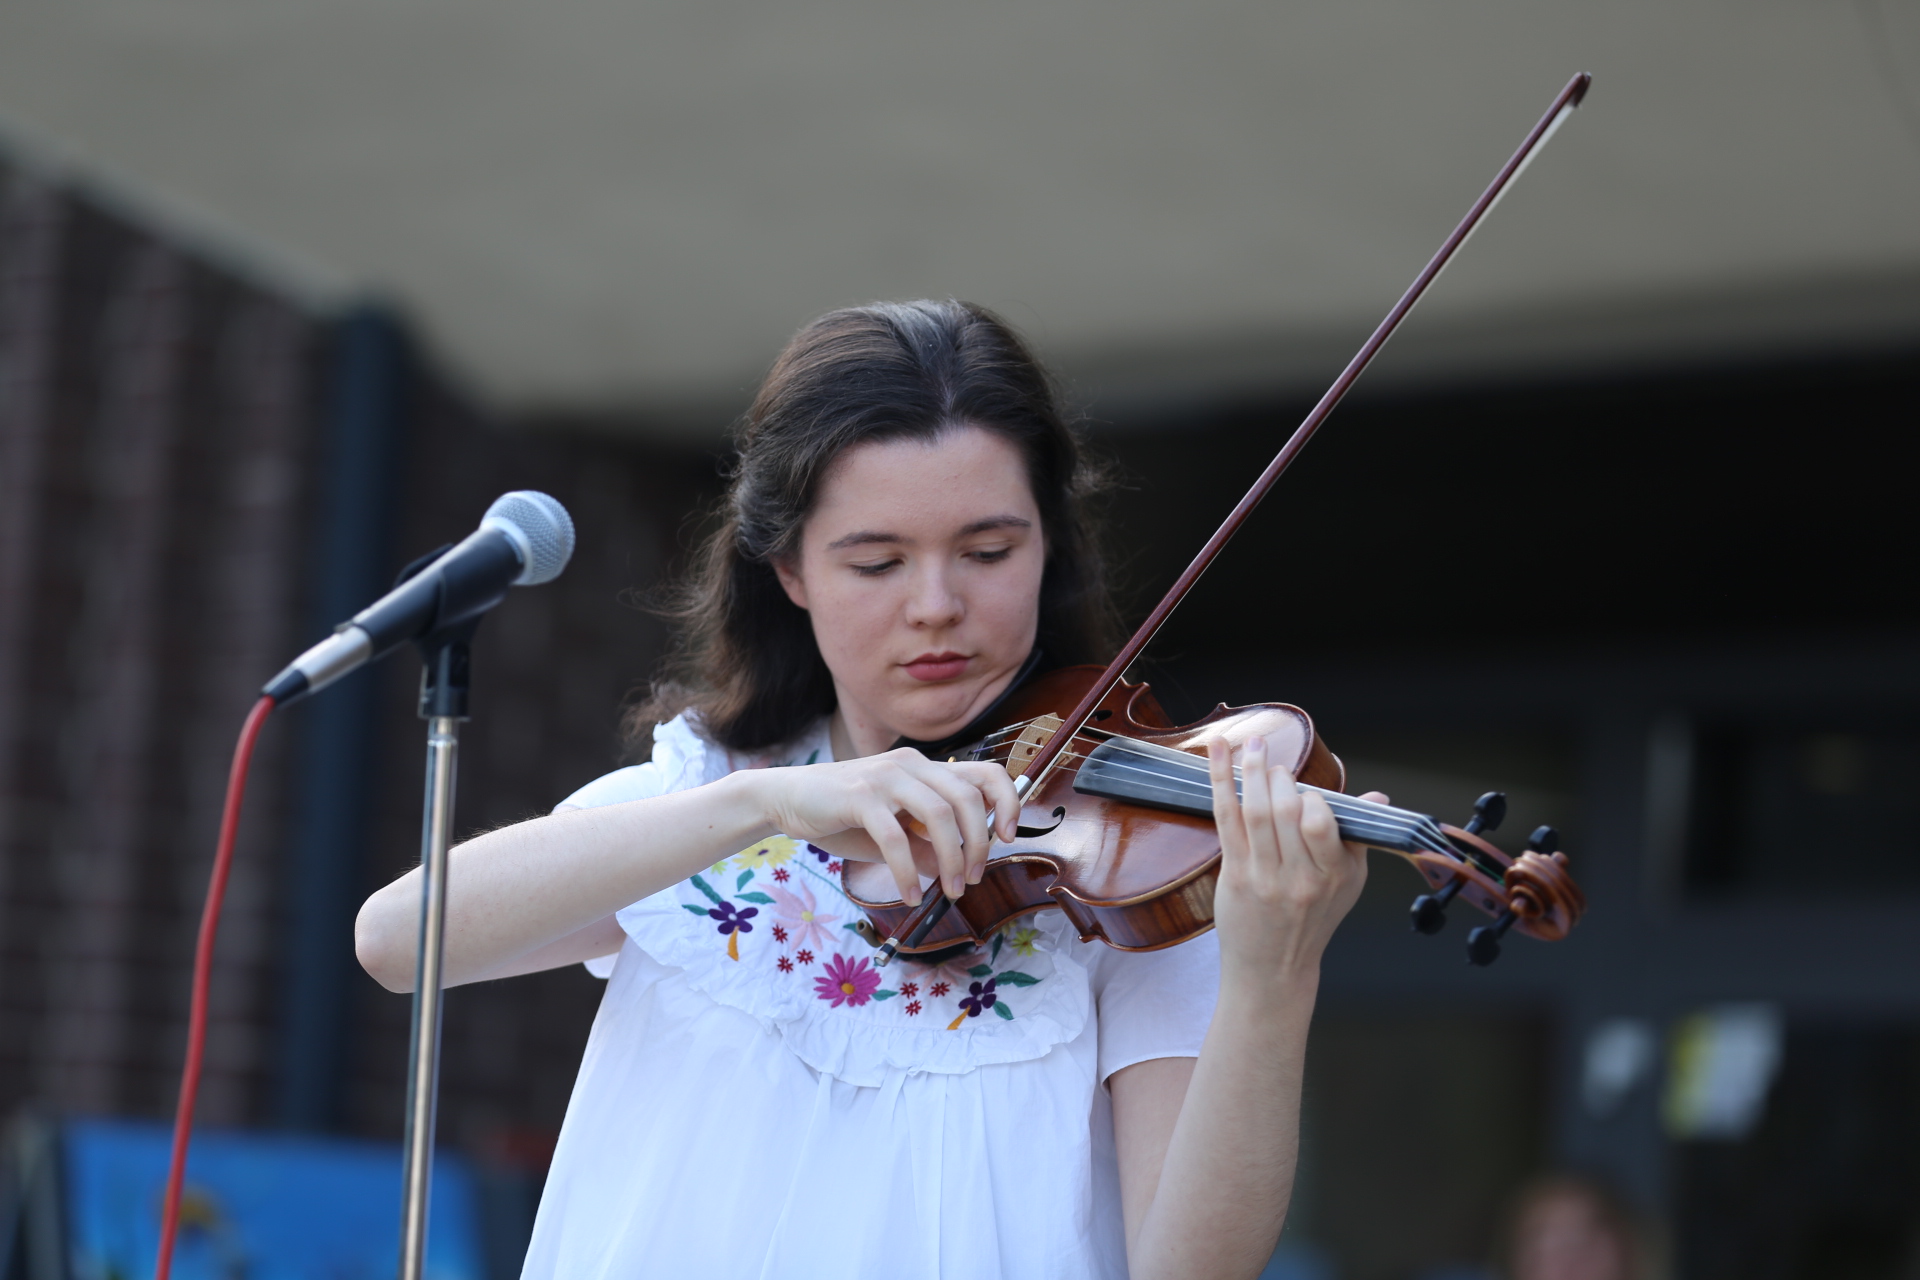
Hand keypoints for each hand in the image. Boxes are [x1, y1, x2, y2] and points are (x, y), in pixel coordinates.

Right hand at [745, 749, 1020, 904]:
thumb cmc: (841, 815)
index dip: (1007, 801)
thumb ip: (923, 844)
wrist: (786, 798)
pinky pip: (896, 837)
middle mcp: (911, 765)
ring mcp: (886, 777)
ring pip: (939, 816)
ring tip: (948, 891)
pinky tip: (910, 895)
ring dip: (950, 860)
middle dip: (978, 845)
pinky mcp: (860, 795)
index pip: (985, 773)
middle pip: (968, 799)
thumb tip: (951, 868)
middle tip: (970, 880)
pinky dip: (908, 871)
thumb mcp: (891, 831)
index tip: (1007, 837)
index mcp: (924, 768)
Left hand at [1207, 735, 1378, 981]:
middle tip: (1274, 764)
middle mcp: (1300, 877)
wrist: (1274, 969)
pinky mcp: (1235, 876)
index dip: (1311, 798)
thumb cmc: (1312, 920)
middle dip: (1279, 776)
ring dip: (1252, 770)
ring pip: (1256, 811)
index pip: (1321, 822)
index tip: (1306, 790)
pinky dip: (1222, 781)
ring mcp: (1265, 877)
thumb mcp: (1349, 883)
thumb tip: (1378, 799)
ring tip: (1253, 746)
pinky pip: (1227, 818)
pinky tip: (1219, 752)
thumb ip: (1358, 837)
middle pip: (1286, 811)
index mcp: (1334, 874)